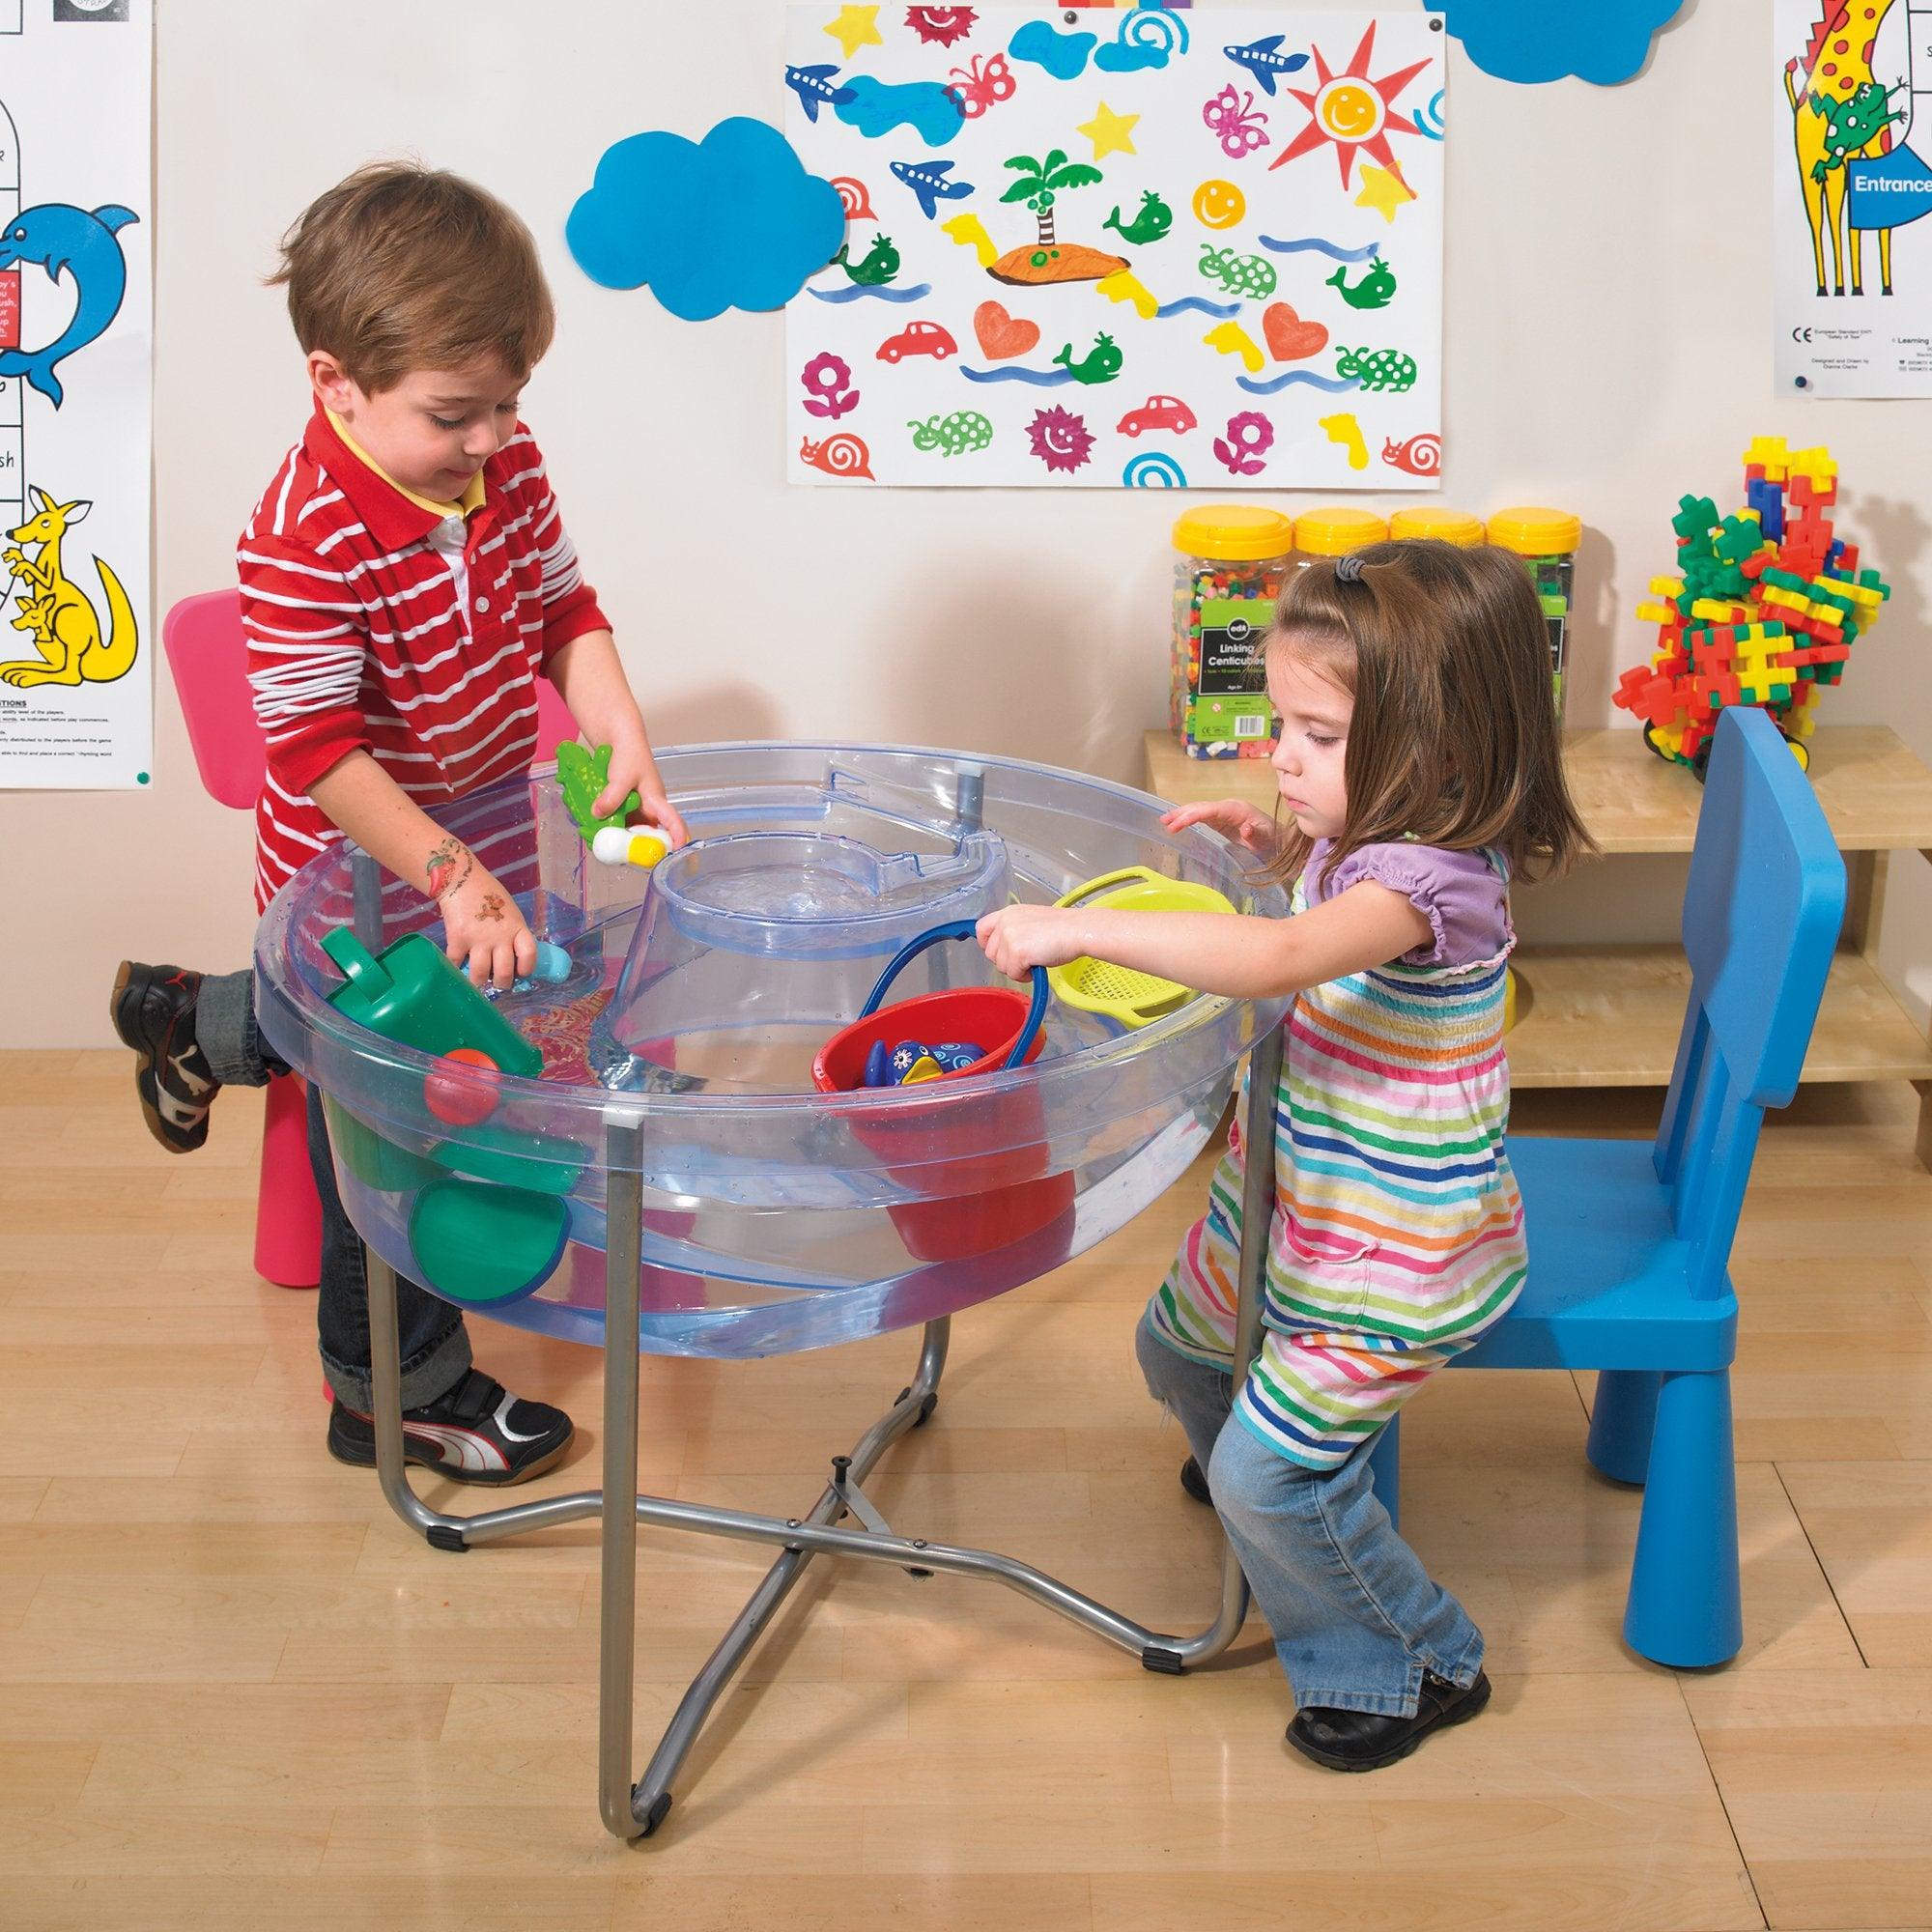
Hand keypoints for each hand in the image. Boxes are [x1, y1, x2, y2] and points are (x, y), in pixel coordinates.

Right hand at [436, 854, 536, 989]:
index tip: (521, 973)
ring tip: (477, 980)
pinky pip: (456, 965)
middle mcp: (500, 937)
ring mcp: (478, 940)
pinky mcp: (457, 940)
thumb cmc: (488, 895)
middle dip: (502, 984)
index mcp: (517, 928)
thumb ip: (512, 933)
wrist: (462, 880)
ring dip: (478, 982)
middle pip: (505, 972)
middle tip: (498, 983)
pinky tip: (457, 967)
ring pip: (480, 975)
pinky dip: (455, 969)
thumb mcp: (510, 912)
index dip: (527, 968)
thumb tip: (511, 957)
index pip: (529, 954)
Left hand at [596, 732, 687, 846]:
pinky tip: (594, 832)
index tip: (676, 850)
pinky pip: (618, 827)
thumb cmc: (628, 755)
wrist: (618, 743)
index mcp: (656, 802)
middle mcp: (649, 812)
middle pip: (648, 838)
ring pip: (630, 835)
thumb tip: (598, 814)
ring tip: (600, 843)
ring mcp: (635, 813)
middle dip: (636, 849)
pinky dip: (607, 831)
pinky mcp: (623, 812)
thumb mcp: (620, 776)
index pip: (673, 822)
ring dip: (617, 840)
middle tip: (618, 855)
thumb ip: (611, 796)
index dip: (677, 837)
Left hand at [976, 903, 1088, 979]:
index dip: (987, 944)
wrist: (1077, 930)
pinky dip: (1025, 976)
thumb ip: (1014, 930)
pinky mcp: (1017, 952)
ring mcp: (1009, 937)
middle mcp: (1005, 922)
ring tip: (1034, 961)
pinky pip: (1013, 974)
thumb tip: (1006, 949)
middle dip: (1006, 961)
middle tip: (1024, 960)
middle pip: (990, 953)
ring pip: (1001, 966)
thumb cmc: (1062, 928)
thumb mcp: (1031, 921)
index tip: (999, 952)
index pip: (981, 929)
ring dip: (1016, 969)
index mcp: (1008, 913)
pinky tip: (1037, 966)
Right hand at [1161, 797, 1278, 856]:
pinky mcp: (1220, 822)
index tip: (1179, 822)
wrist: (1279, 841)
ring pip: (1198, 810)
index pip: (1211, 809)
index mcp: (1237, 809)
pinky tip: (1176, 822)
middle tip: (1165, 822)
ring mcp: (1223, 814)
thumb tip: (1245, 829)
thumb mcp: (1266, 838)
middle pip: (1201, 807)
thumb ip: (1255, 834)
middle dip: (1182, 813)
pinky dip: (1187, 819)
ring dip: (1181, 814)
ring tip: (1163, 820)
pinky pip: (1201, 818)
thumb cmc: (1273, 840)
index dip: (1194, 815)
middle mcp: (1228, 808)